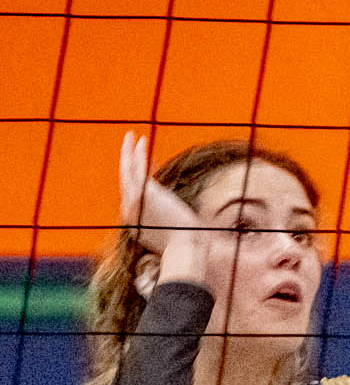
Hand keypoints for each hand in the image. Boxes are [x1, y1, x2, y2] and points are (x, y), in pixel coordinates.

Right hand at [119, 131, 208, 287]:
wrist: (185, 248)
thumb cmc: (186, 246)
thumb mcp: (175, 236)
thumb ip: (172, 227)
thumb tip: (188, 227)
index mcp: (135, 222)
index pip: (132, 195)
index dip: (136, 178)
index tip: (142, 164)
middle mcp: (130, 211)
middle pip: (125, 181)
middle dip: (126, 162)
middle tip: (128, 145)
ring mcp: (135, 202)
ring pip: (127, 171)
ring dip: (128, 152)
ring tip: (131, 136)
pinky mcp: (144, 193)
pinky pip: (137, 168)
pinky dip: (137, 153)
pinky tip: (141, 140)